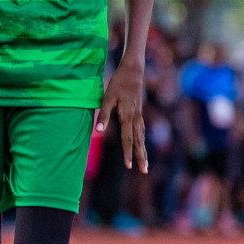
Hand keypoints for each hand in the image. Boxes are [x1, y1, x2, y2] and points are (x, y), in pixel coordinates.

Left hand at [97, 59, 147, 173]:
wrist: (133, 71)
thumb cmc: (117, 84)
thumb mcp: (106, 98)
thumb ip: (103, 115)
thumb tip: (98, 131)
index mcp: (127, 117)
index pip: (128, 140)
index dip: (128, 154)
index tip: (128, 166)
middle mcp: (135, 118)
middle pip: (138, 142)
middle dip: (141, 157)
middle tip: (144, 171)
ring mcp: (139, 115)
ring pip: (142, 137)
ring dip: (143, 151)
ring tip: (145, 163)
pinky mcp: (138, 112)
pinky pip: (141, 130)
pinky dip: (142, 140)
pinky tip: (141, 144)